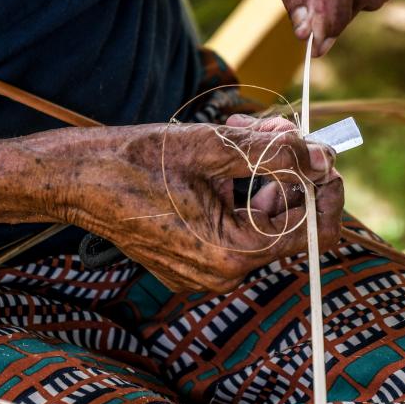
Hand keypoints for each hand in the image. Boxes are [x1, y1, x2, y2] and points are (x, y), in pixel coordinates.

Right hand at [23, 116, 343, 291]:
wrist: (77, 180)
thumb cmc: (137, 161)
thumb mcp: (214, 146)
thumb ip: (275, 154)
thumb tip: (322, 155)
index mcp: (232, 252)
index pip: (312, 232)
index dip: (327, 191)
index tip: (323, 156)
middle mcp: (223, 273)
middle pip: (288, 223)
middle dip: (290, 173)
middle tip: (276, 130)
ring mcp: (206, 271)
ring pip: (262, 220)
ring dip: (265, 175)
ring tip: (244, 134)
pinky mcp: (193, 261)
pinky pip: (236, 227)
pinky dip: (240, 191)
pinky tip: (224, 159)